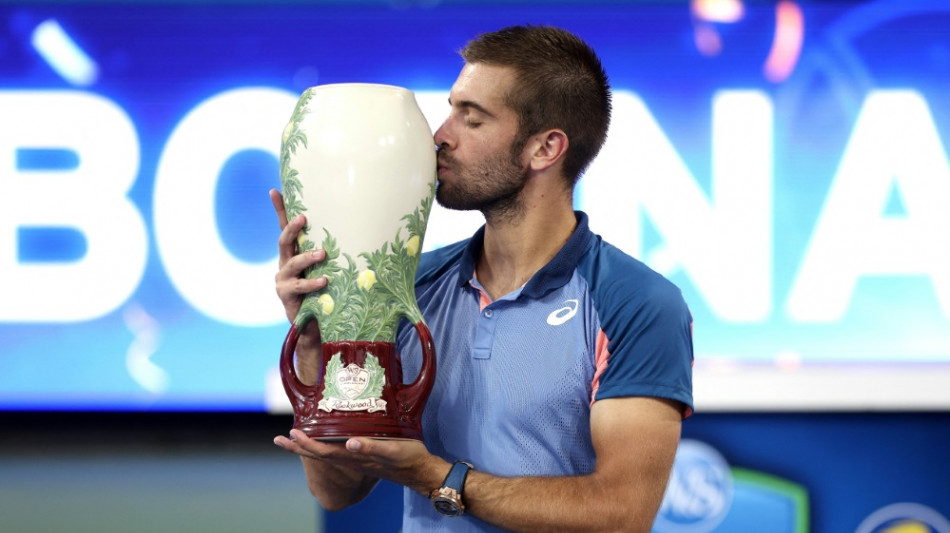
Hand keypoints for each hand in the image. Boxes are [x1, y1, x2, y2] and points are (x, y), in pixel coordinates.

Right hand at [270, 189, 326, 322]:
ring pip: (292, 263)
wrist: (313, 323)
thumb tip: (359, 232)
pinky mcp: (285, 294)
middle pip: (283, 241)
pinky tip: (324, 281)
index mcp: (293, 253)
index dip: (279, 210)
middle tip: (303, 218)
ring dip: (307, 257)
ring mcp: (283, 278)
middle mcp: (285, 263)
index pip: (284, 228)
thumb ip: (331, 253)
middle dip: (292, 228)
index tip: (274, 190)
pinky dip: (312, 283)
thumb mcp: (326, 268)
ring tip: (322, 254)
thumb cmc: (324, 291)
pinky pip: (299, 286)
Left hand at [274, 430, 448, 496]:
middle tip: (280, 438)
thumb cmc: (407, 458)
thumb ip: (371, 447)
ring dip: (308, 446)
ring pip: (326, 453)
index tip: (291, 433)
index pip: (322, 451)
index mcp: (354, 456)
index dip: (305, 443)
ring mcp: (355, 458)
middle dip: (298, 447)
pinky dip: (325, 444)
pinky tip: (324, 438)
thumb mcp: (391, 450)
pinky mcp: (362, 454)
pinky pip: (338, 450)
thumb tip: (349, 443)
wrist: (419, 470)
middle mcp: (351, 458)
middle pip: (318, 454)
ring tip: (294, 438)